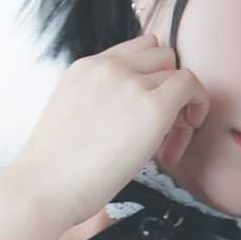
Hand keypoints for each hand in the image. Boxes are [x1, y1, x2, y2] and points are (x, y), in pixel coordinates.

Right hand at [5, 30, 210, 237]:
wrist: (43, 188)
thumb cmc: (53, 173)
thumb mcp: (71, 119)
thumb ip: (97, 106)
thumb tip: (124, 122)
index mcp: (84, 68)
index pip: (133, 51)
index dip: (147, 78)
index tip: (142, 116)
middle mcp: (107, 67)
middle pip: (159, 55)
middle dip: (165, 87)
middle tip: (161, 132)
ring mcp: (130, 83)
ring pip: (175, 69)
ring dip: (179, 100)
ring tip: (167, 142)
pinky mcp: (152, 107)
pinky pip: (191, 84)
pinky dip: (198, 103)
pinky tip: (185, 132)